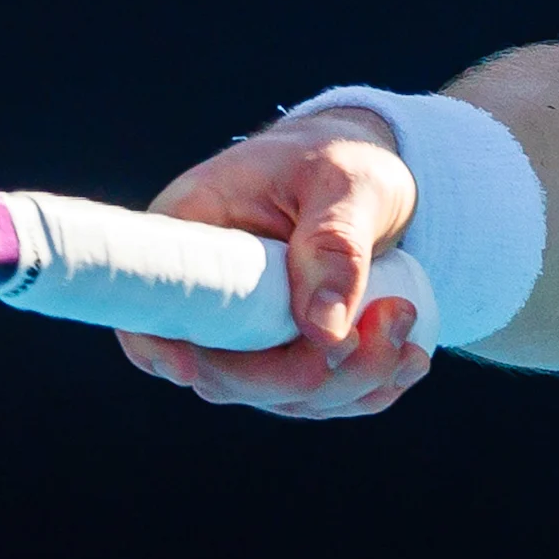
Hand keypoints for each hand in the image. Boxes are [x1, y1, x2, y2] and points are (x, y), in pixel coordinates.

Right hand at [112, 107, 434, 418]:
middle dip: (305, 373)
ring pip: (279, 396)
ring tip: (407, 321)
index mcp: (192, 233)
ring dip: (351, 381)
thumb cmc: (341, 159)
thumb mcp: (345, 180)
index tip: (192, 369)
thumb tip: (322, 331)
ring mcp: (245, 337)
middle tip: (388, 321)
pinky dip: (366, 392)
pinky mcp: (284, 358)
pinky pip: (317, 399)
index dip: (156, 346)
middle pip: (224, 373)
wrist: (366, 176)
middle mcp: (207, 296)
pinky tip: (410, 359)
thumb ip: (334, 244)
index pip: (148, 305)